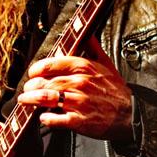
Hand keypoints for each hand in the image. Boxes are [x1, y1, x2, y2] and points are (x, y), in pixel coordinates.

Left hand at [18, 36, 132, 139]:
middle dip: (31, 85)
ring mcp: (79, 102)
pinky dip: (46, 118)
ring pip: (46, 98)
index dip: (38, 68)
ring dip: (32, 99)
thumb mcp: (107, 65)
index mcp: (84, 68)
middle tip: (27, 89)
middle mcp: (80, 83)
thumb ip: (94, 49)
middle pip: (46, 81)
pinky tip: (43, 117)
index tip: (33, 72)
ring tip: (26, 100)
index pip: (52, 63)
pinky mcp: (79, 121)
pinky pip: (55, 119)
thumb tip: (87, 35)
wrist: (130, 114)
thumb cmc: (116, 91)